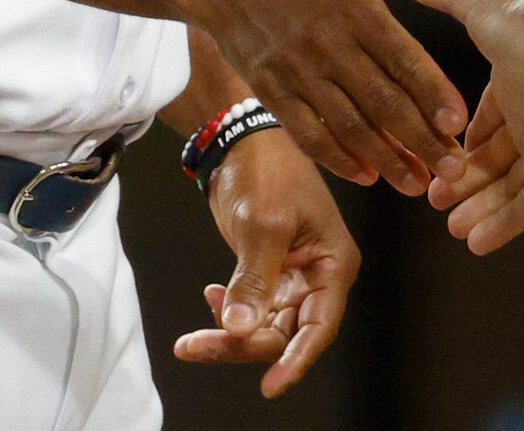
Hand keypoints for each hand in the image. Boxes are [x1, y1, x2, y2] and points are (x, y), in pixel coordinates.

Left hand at [176, 128, 360, 398]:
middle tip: (197, 345)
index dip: (295, 360)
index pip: (319, 327)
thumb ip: (254, 280)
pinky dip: (228, 312)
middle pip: (286, 333)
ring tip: (190, 339)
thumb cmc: (267, 170)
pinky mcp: (269, 272)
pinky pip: (251, 310)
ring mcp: (293, 276)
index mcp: (333, 263)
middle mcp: (318, 276)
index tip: (269, 386)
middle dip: (242, 345)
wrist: (242, 138)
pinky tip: (209, 297)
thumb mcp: (263, 224)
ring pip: (264, 327)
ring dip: (228, 334)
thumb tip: (239, 327)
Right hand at [196, 0, 466, 196]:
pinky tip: (367, 174)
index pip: (402, 56)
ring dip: (387, 161)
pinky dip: (339, 160)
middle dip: (421, 141)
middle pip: (382, 101)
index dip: (432, 92)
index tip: (458, 124)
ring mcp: (297, 68)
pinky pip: (309, 135)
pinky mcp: (271, 90)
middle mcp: (328, 39)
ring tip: (417, 183)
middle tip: (452, 168)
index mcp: (355, 4)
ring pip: (350, 126)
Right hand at [382, 0, 523, 253]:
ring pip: (504, 188)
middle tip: (427, 194)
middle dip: (457, 177)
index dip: (451, 135)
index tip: (423, 147)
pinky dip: (501, 226)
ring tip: (445, 223)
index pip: (479, 117)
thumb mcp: (472, 4)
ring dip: (475, 206)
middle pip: (488, 157)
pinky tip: (473, 241)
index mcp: (511, 82)